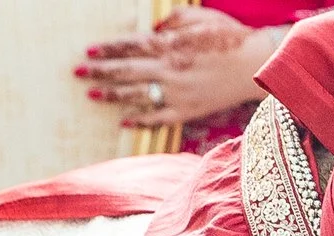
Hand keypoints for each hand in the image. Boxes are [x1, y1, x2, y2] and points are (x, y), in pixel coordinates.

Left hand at [77, 7, 275, 128]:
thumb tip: (151, 31)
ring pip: (137, 95)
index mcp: (170, 45)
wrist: (256, 66)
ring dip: (112, 95)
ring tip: (92, 94)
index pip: (130, 46)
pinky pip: (158, 119)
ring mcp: (177, 93)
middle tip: (77, 73)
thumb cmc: (228, 37)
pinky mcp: (188, 111)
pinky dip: (139, 121)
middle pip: (126, 71)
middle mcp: (169, 70)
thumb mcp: (198, 17)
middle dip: (99, 72)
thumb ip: (170, 22)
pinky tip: (123, 121)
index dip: (107, 48)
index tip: (88, 51)